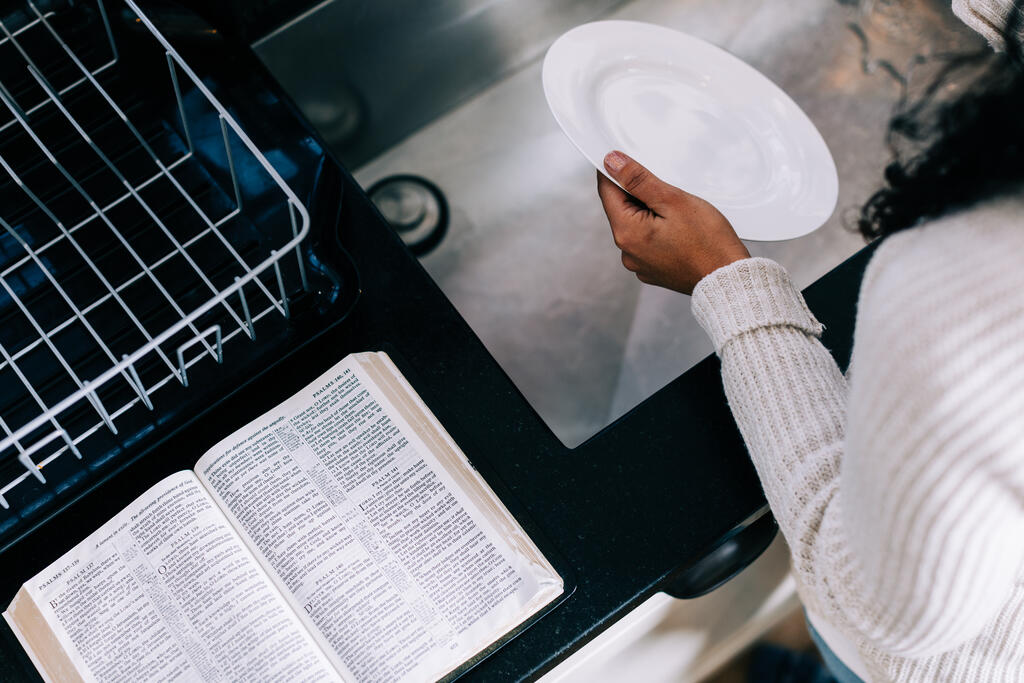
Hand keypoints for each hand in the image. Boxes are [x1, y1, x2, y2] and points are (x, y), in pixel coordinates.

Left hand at [597, 150, 749, 294]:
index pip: (607, 191)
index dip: (614, 171)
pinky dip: (657, 231)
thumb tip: (611, 162)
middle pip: (621, 209)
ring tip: (677, 213)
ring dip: (649, 212)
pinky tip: (678, 230)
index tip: (623, 158)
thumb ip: (638, 180)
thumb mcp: (672, 200)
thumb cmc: (707, 241)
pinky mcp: (651, 270)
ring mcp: (638, 264)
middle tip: (666, 190)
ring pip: (635, 225)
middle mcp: (626, 252)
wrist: (727, 277)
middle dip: (638, 194)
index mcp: (626, 233)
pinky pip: (646, 242)